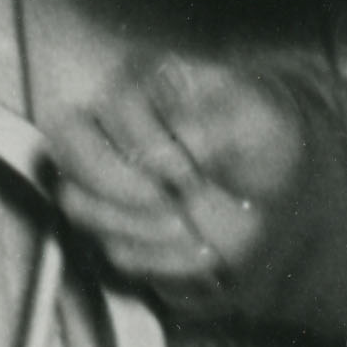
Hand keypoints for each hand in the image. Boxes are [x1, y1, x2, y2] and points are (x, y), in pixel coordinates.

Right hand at [36, 56, 318, 309]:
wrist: (278, 184)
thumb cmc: (260, 135)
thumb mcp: (256, 118)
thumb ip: (217, 123)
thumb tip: (183, 140)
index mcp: (141, 86)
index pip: (112, 108)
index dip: (149, 148)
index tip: (192, 171)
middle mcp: (110, 127)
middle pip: (68, 146)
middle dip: (119, 185)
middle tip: (172, 201)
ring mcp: (106, 179)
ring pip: (77, 204)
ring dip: (137, 226)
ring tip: (191, 228)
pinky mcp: (119, 225)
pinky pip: (112, 251)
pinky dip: (160, 259)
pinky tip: (203, 251)